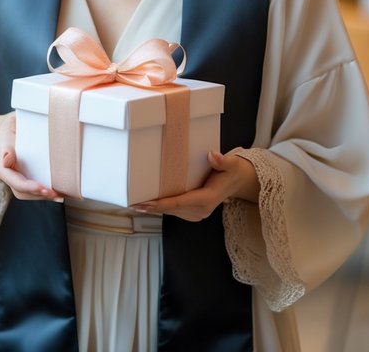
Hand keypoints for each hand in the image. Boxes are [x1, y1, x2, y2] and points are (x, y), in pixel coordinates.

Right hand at [0, 113, 61, 201]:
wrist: (9, 131)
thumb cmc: (13, 126)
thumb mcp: (11, 124)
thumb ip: (10, 136)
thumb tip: (7, 156)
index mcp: (1, 163)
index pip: (12, 179)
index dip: (27, 186)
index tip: (42, 187)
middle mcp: (7, 174)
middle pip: (20, 191)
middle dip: (37, 194)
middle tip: (55, 193)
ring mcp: (14, 178)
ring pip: (27, 194)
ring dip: (43, 196)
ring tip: (60, 194)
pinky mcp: (23, 180)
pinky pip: (32, 192)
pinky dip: (45, 193)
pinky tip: (59, 192)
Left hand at [131, 150, 256, 220]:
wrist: (237, 182)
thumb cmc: (232, 171)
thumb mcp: (231, 164)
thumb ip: (222, 161)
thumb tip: (212, 155)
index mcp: (207, 199)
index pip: (179, 202)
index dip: (160, 204)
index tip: (144, 204)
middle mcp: (201, 210)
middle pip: (171, 209)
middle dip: (151, 207)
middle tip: (131, 203)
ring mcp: (197, 214)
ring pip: (171, 211)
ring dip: (154, 209)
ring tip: (134, 205)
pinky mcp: (194, 213)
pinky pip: (174, 211)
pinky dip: (161, 208)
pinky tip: (148, 204)